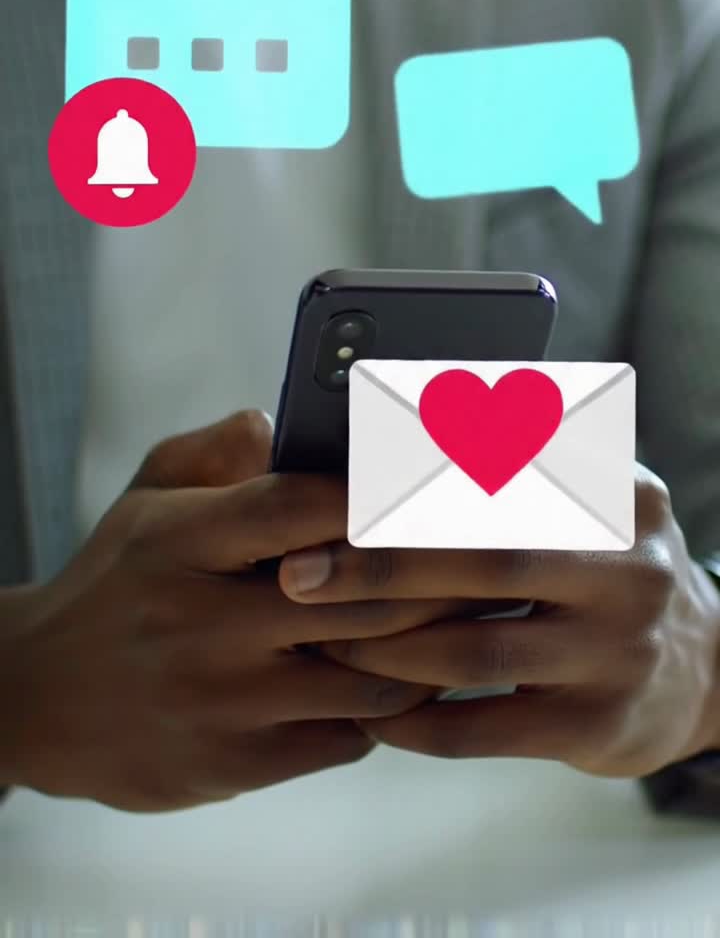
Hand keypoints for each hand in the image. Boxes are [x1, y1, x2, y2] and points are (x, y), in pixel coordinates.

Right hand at [0, 413, 455, 811]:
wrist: (40, 701)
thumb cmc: (118, 583)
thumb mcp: (147, 496)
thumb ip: (216, 450)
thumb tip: (285, 423)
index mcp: (179, 541)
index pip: (295, 506)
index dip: (376, 493)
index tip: (435, 483)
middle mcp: (200, 621)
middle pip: (356, 595)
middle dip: (440, 574)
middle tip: (498, 554)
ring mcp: (221, 700)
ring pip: (368, 675)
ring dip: (428, 649)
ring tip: (473, 617)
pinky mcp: (235, 765)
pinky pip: (346, 735)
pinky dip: (386, 707)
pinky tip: (410, 677)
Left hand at [279, 465, 719, 777]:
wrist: (705, 667)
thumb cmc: (606, 566)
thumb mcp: (591, 497)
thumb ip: (517, 463)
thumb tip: (396, 431)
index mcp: (617, 493)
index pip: (505, 478)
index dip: (414, 485)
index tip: (333, 492)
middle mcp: (629, 568)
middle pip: (483, 560)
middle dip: (377, 567)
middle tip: (298, 572)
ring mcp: (619, 652)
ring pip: (473, 651)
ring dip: (382, 650)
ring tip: (320, 640)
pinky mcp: (598, 727)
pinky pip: (483, 729)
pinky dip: (416, 723)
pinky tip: (369, 713)